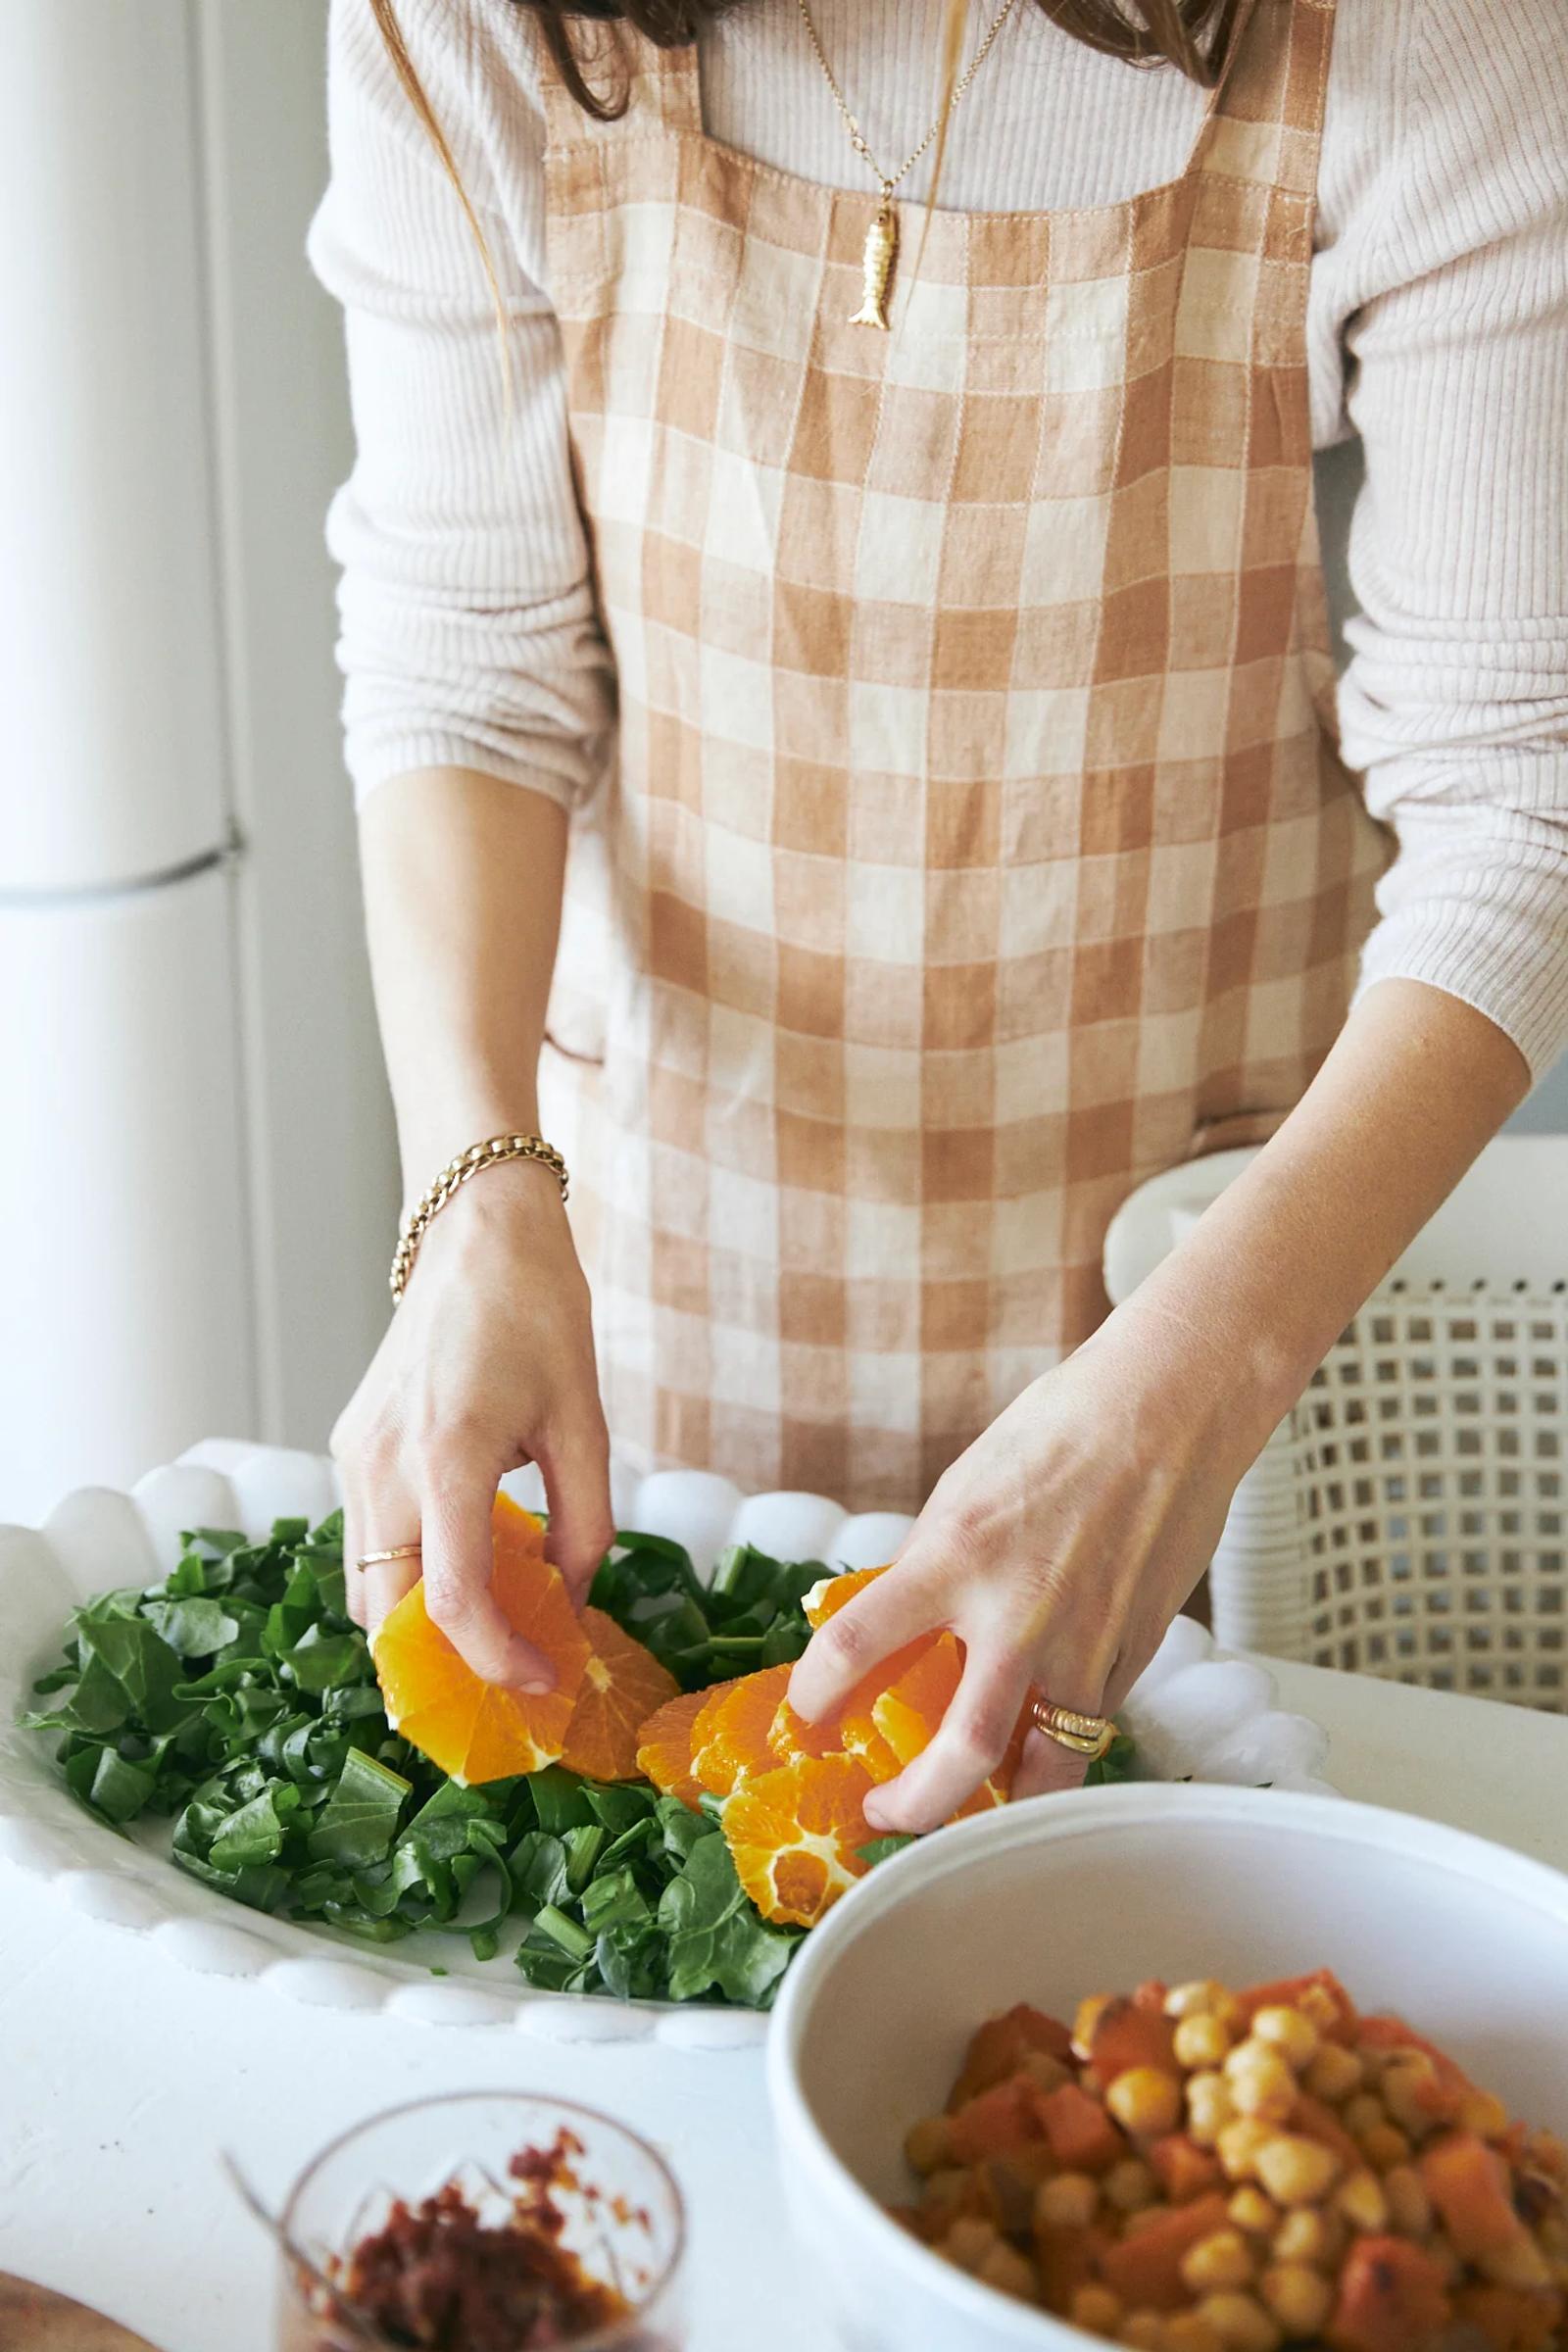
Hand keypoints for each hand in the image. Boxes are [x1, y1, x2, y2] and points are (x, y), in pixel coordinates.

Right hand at [332, 1160, 612, 1685]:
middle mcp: (382, 1466)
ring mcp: (354, 1457)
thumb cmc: (540, 1311)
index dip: (496, 1661)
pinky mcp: (350, 1447)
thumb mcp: (585, 1422)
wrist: (476, 1231)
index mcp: (446, 1457)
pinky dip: (408, 1576)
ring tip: (492, 1635)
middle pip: (385, 1617)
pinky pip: (367, 1540)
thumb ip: (584, 1524)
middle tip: (506, 1684)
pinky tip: (469, 1567)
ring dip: (419, 1627)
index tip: (544, 1683)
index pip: (452, 1603)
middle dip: (440, 1669)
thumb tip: (572, 1604)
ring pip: (365, 1586)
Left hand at [787, 1304, 1257, 1833]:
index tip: (802, 1715)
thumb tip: (895, 1627)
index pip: (856, 1643)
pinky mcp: (1135, 1655)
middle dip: (912, 1807)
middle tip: (884, 1814)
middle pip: (958, 1753)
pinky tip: (1037, 1742)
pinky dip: (1058, 1747)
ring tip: (971, 1810)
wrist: (1167, 1410)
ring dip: (1000, 1806)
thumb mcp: (963, 1491)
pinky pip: (1090, 1728)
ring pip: (1045, 1770)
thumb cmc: (1058, 1433)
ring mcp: (1085, 1645)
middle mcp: (1018, 1614)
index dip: (812, 1693)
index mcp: (956, 1555)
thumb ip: (930, 1567)